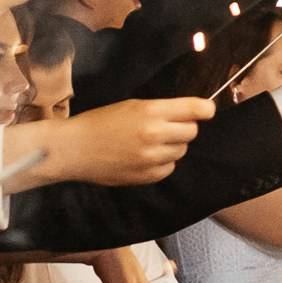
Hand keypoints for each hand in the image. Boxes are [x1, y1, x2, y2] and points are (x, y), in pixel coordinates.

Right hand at [53, 95, 215, 186]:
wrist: (74, 149)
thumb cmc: (101, 122)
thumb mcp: (132, 106)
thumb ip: (162, 110)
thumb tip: (192, 114)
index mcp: (151, 112)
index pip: (194, 110)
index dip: (205, 109)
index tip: (208, 111)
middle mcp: (154, 134)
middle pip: (191, 132)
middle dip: (184, 128)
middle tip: (167, 126)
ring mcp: (151, 158)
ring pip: (181, 150)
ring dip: (172, 145)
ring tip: (151, 142)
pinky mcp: (146, 176)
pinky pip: (169, 168)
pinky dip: (163, 162)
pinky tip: (145, 157)